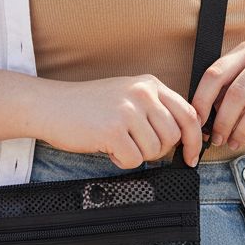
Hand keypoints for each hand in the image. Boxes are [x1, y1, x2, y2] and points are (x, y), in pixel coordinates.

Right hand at [40, 74, 203, 169]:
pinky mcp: (113, 130)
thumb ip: (155, 109)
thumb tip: (184, 138)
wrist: (50, 105)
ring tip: (117, 142)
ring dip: (136, 154)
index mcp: (149, 84)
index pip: (188, 113)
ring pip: (154, 151)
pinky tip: (107, 147)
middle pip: (173, 136)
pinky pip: (134, 160)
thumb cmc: (88, 106)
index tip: (192, 156)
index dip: (194, 139)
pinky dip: (121, 160)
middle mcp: (142, 94)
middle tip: (135, 146)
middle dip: (158, 150)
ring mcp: (127, 111)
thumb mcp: (127, 96)